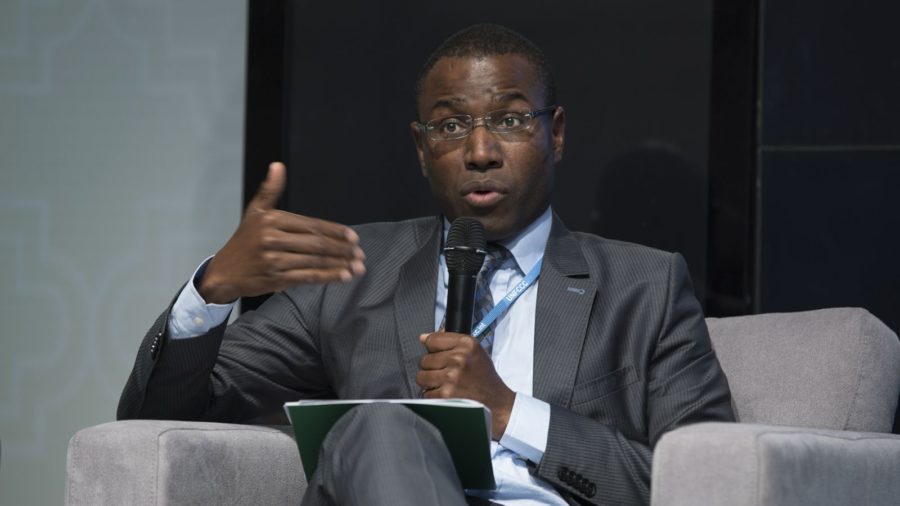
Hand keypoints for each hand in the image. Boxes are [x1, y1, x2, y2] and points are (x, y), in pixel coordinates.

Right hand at [198, 162, 365, 303]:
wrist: (224, 272)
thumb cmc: (244, 241)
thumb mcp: (254, 212)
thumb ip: (270, 190)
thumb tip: (278, 165)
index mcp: (272, 220)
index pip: (311, 225)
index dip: (335, 231)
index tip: (353, 237)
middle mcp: (273, 239)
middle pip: (316, 243)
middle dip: (342, 249)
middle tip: (359, 252)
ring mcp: (274, 260)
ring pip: (315, 261)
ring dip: (340, 264)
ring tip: (358, 265)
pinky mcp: (276, 279)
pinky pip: (308, 277)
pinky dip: (328, 277)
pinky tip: (343, 276)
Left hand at [416, 331, 515, 439]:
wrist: (496, 402)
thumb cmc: (484, 377)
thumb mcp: (475, 351)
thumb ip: (450, 340)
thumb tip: (424, 337)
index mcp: (467, 344)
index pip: (432, 340)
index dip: (432, 349)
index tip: (438, 354)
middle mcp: (459, 359)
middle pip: (424, 359)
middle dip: (432, 367)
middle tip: (446, 372)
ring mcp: (452, 377)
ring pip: (421, 377)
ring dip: (430, 382)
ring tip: (444, 383)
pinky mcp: (446, 395)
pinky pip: (426, 393)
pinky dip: (434, 396)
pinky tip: (447, 394)